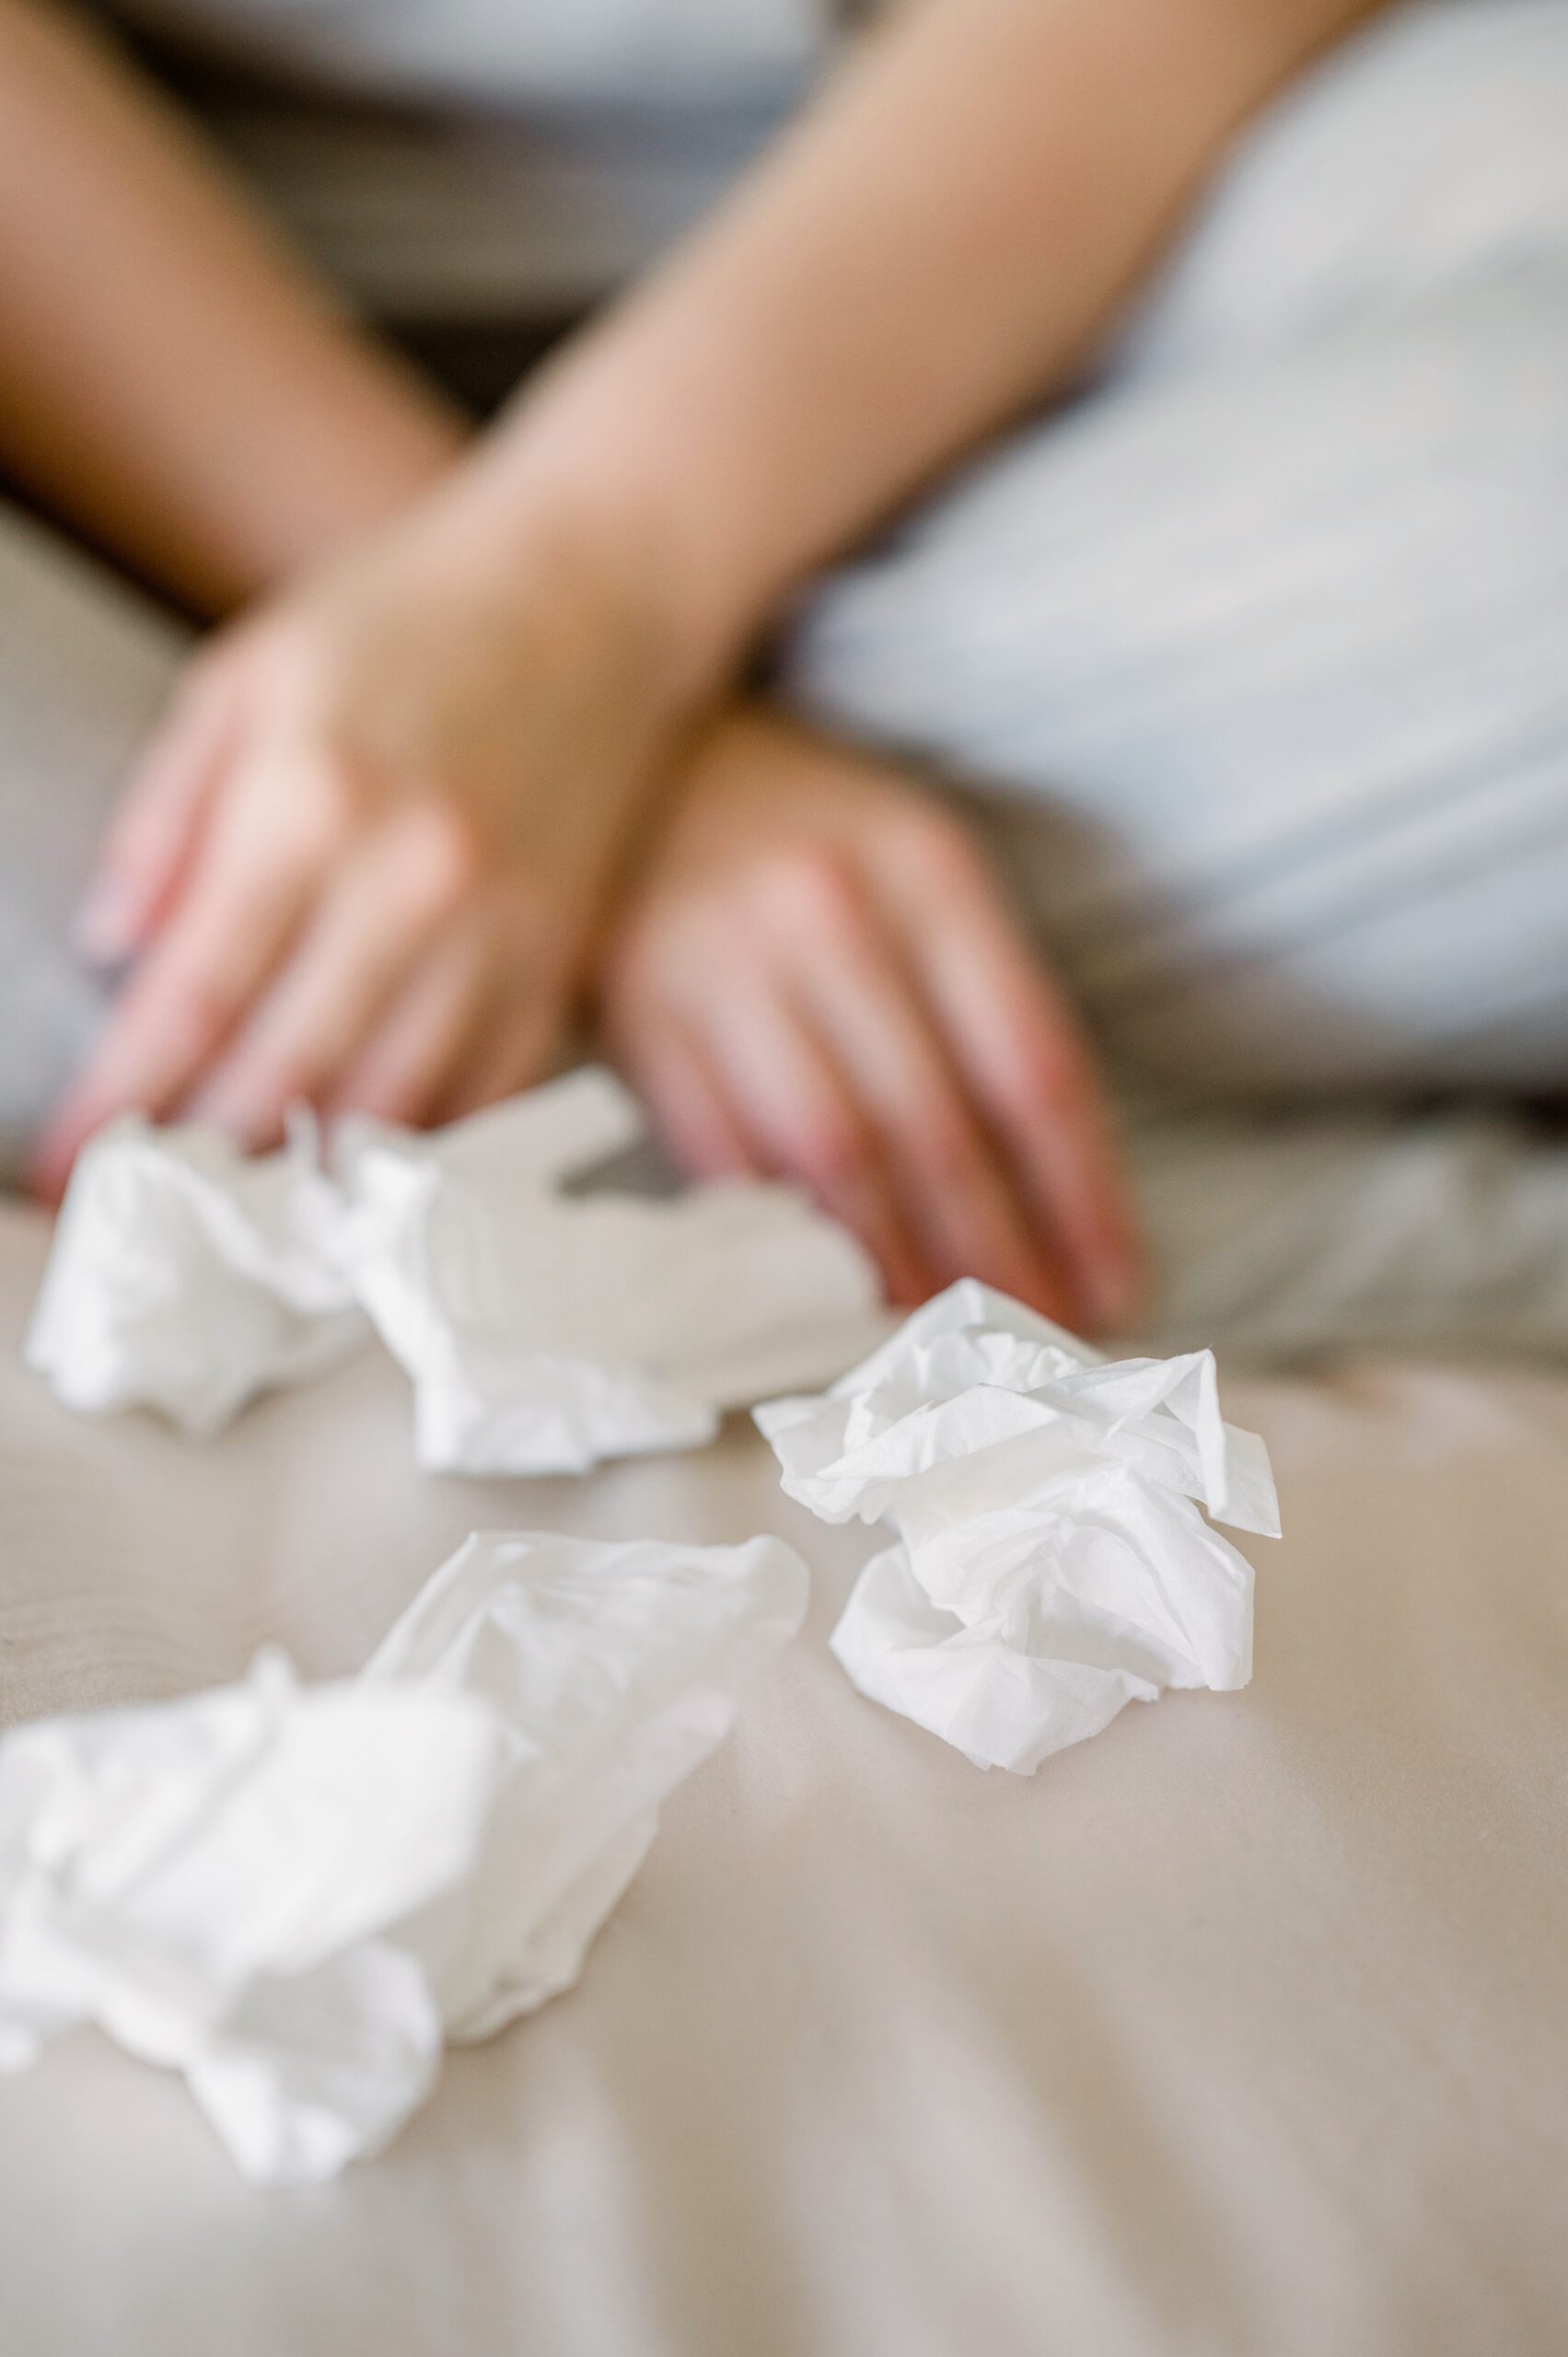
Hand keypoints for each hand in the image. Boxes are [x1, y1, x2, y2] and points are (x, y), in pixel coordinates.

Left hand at [32, 487, 690, 1197]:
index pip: (192, 993)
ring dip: (308, 1174)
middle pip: (286, 1071)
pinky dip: (421, 1143)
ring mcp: (499, 928)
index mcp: (310, 800)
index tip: (73, 1166)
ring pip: (392, 1101)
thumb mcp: (247, 673)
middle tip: (151, 1212)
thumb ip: (168, 810)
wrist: (595, 588)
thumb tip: (110, 945)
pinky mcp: (560, 953)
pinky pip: (486, 1088)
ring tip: (245, 1210)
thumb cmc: (407, 617)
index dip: (122, 1097)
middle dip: (204, 1157)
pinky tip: (364, 1169)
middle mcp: (409, 879)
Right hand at [597, 706, 1142, 1329]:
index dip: (1081, 1194)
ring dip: (898, 1265)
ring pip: (829, 1155)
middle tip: (1042, 1340)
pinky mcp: (643, 1022)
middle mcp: (827, 914)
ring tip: (951, 1338)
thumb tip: (1055, 1183)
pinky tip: (838, 1295)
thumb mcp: (920, 864)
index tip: (1119, 1285)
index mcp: (926, 867)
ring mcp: (723, 970)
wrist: (642, 761)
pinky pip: (728, 1157)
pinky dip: (789, 1240)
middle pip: (934, 1123)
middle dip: (999, 1251)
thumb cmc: (813, 830)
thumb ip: (985, 995)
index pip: (1028, 1063)